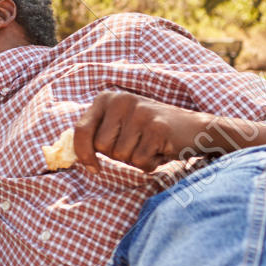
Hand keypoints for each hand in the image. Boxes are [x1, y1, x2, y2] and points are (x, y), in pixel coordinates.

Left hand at [73, 91, 209, 172]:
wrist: (196, 128)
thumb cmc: (152, 131)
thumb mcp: (121, 124)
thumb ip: (97, 133)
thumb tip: (69, 156)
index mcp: (107, 99)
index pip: (80, 131)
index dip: (83, 154)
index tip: (93, 167)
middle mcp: (121, 100)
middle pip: (102, 147)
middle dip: (118, 156)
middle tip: (138, 145)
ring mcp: (140, 113)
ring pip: (121, 155)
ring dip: (136, 159)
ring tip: (150, 146)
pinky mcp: (157, 127)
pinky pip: (140, 161)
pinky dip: (150, 164)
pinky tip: (161, 150)